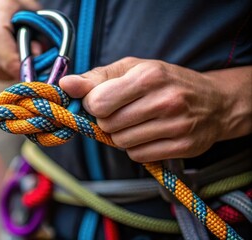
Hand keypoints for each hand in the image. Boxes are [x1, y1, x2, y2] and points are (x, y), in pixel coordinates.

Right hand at [0, 0, 39, 80]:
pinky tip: (3, 60)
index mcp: (0, 5)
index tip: (25, 74)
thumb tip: (33, 57)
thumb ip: (40, 40)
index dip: (10, 60)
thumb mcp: (42, 26)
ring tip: (15, 62)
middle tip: (26, 69)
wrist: (13, 15)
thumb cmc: (30, 20)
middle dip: (11, 71)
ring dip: (5, 72)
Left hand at [59, 57, 251, 161]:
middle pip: (108, 125)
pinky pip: (138, 156)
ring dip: (121, 135)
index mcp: (148, 76)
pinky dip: (136, 148)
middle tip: (122, 112)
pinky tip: (148, 134)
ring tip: (137, 122)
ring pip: (121, 143)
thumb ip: (96, 78)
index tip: (102, 101)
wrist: (214, 102)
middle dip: (107, 121)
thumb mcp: (132, 69)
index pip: (98, 103)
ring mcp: (177, 126)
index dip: (93, 105)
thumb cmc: (165, 81)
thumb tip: (65, 85)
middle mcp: (165, 100)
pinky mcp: (183, 147)